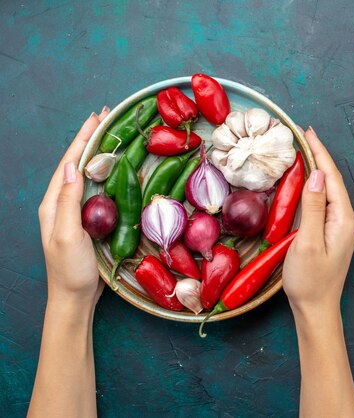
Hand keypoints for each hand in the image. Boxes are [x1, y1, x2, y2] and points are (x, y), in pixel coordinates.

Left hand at [38, 108, 108, 307]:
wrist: (74, 298)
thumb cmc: (69, 270)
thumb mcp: (66, 235)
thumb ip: (68, 202)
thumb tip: (74, 168)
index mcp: (53, 203)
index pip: (69, 163)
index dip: (83, 139)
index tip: (98, 118)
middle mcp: (62, 203)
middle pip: (77, 163)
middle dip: (91, 139)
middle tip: (108, 118)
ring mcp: (75, 212)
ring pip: (88, 174)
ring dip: (99, 153)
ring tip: (113, 135)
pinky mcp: (88, 220)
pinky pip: (97, 190)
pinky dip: (106, 173)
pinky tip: (117, 169)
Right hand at [283, 127, 353, 316]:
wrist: (316, 310)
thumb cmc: (309, 281)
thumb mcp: (307, 242)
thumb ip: (313, 207)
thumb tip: (317, 175)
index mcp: (343, 220)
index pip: (331, 178)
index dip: (320, 153)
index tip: (308, 132)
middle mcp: (346, 221)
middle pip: (332, 182)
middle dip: (319, 157)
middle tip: (303, 136)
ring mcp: (340, 228)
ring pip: (328, 192)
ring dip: (317, 171)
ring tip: (303, 151)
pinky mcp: (332, 234)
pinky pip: (324, 204)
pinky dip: (314, 188)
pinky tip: (305, 182)